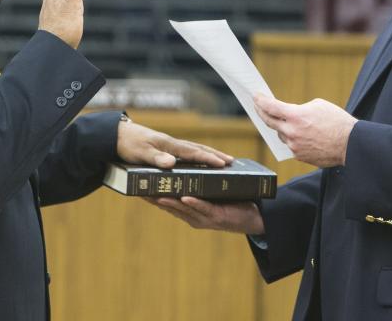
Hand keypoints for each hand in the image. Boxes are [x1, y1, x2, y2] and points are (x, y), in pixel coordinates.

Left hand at [116, 118, 233, 168]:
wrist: (117, 134)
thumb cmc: (128, 144)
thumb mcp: (140, 153)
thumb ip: (155, 158)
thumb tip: (172, 163)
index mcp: (169, 145)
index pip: (193, 152)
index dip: (208, 158)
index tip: (223, 163)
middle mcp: (172, 144)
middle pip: (199, 148)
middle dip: (215, 155)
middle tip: (231, 161)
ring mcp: (170, 146)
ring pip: (194, 149)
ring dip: (209, 154)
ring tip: (222, 161)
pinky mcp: (166, 148)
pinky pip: (187, 152)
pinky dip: (198, 155)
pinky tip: (200, 161)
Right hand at [147, 197, 263, 234]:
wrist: (253, 219)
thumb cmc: (231, 205)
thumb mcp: (211, 195)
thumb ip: (197, 186)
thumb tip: (184, 172)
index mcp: (190, 211)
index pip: (167, 203)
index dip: (152, 197)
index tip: (137, 189)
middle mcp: (194, 216)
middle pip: (171, 207)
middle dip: (155, 199)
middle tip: (140, 190)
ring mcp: (204, 217)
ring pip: (184, 208)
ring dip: (171, 201)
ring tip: (157, 194)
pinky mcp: (217, 216)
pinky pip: (204, 208)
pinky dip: (194, 202)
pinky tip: (186, 196)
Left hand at [254, 94, 355, 167]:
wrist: (350, 143)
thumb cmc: (337, 121)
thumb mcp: (318, 105)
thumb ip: (299, 109)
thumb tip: (290, 115)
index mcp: (296, 116)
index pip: (271, 107)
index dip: (260, 101)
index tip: (255, 97)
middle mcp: (292, 132)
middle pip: (269, 122)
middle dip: (261, 112)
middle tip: (257, 106)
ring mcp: (294, 146)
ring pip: (282, 134)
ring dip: (283, 128)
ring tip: (290, 122)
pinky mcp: (299, 156)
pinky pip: (291, 145)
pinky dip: (294, 139)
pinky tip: (304, 135)